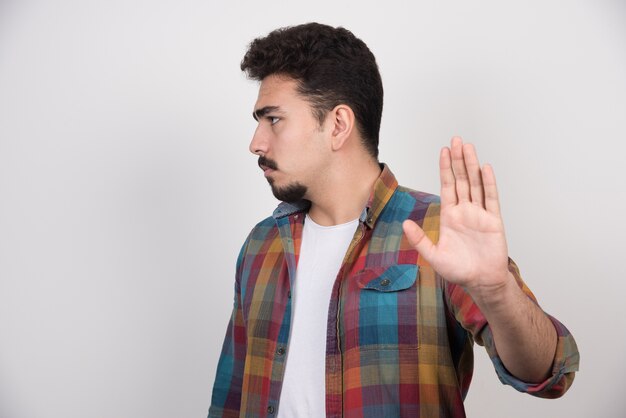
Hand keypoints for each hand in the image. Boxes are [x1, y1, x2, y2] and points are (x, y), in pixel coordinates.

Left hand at [403, 137, 509, 294]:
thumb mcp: (433, 256)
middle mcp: (465, 211)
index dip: (445, 168)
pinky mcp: (493, 221)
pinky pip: (491, 198)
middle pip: (461, 179)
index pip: (447, 186)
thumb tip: (404, 224)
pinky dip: (489, 183)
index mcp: (449, 216)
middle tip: (456, 139)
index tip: (444, 151)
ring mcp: (480, 214)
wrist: (481, 281)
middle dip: (458, 160)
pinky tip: (485, 169)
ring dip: (472, 165)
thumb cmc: (458, 270)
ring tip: (469, 147)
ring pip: (476, 184)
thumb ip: (419, 240)